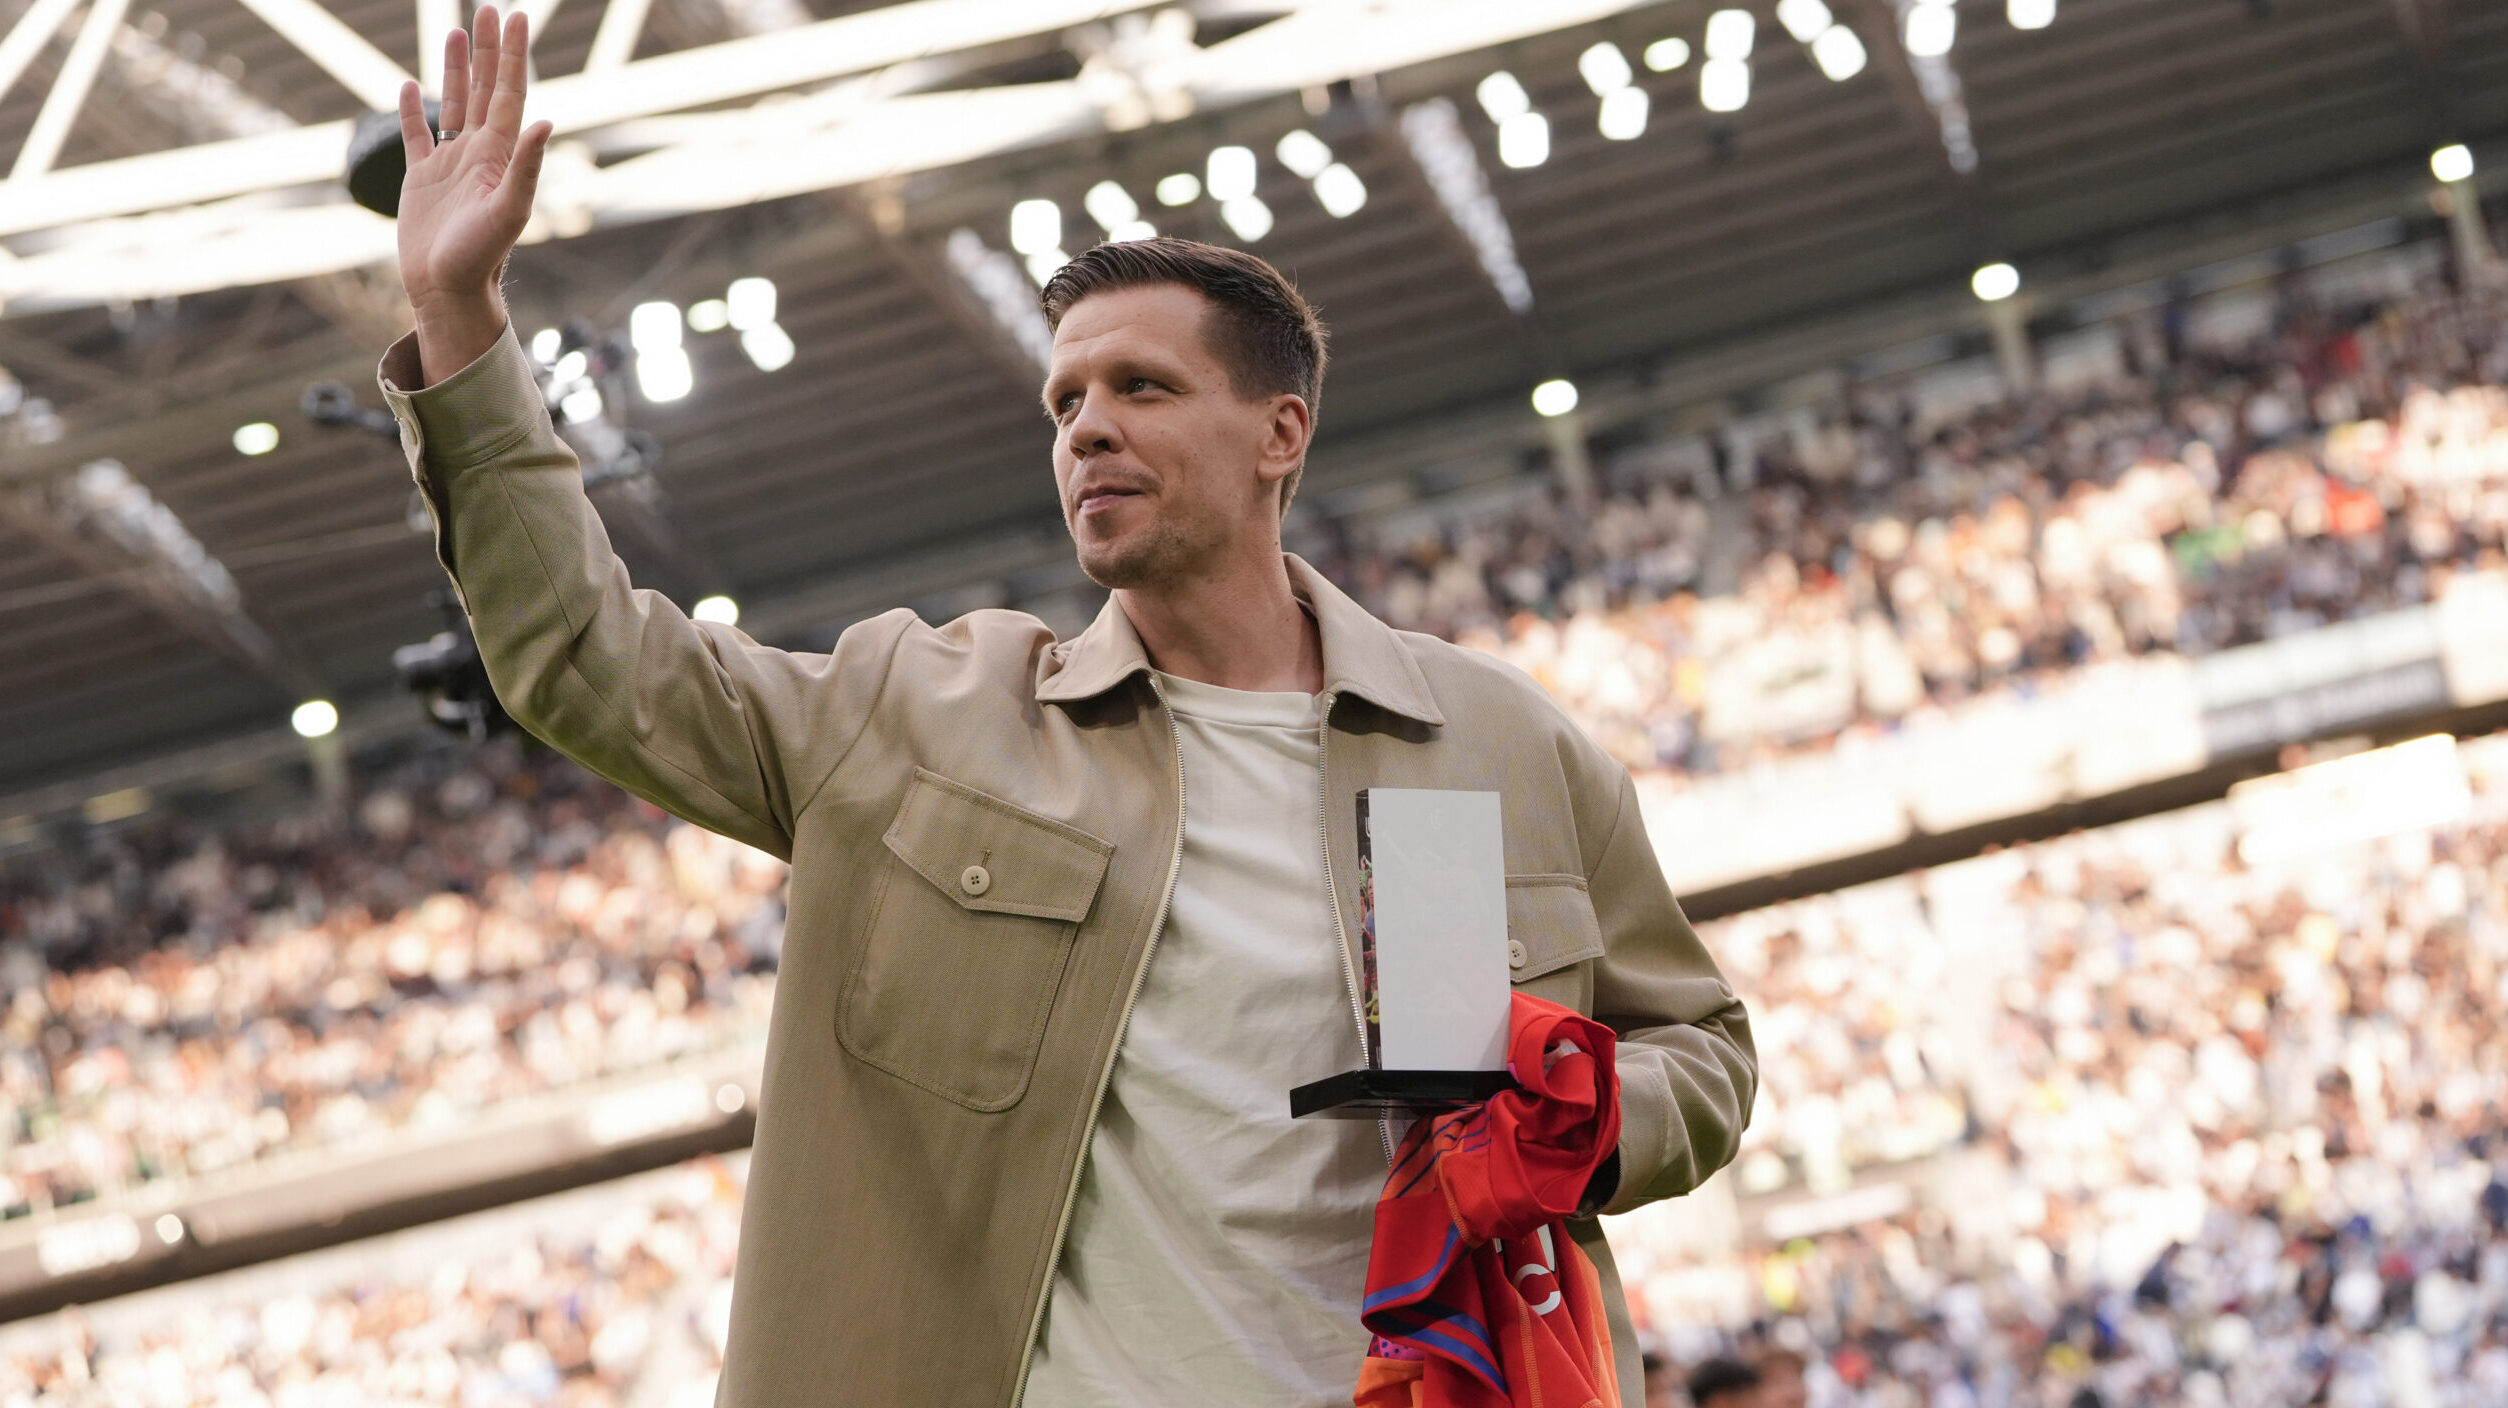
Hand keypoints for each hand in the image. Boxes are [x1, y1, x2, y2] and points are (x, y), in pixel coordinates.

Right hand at [395, 5, 553, 379]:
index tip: (515, 17)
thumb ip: (526, 165)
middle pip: (485, 88)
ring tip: (456, 32)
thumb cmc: (481, 257)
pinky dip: (412, 111)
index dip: (513, 55)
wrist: (448, 292)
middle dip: (488, 49)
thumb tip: (546, 121)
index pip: (509, 92)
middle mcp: (479, 154)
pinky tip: (410, 86)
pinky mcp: (422, 180)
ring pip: (454, 104)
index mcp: (501, 155)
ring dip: (456, 69)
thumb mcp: (508, 210)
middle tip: (488, 8)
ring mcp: (450, 165)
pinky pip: (416, 136)